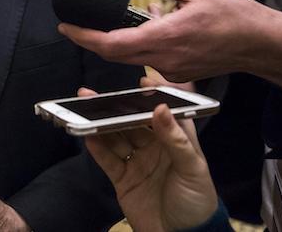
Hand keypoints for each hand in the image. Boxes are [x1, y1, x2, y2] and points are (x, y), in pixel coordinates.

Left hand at [59, 0, 281, 95]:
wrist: (260, 43)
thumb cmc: (230, 10)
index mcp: (165, 36)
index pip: (112, 44)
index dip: (84, 37)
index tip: (65, 27)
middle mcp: (164, 59)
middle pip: (114, 55)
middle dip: (90, 41)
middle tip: (73, 25)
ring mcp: (171, 71)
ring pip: (131, 58)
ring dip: (115, 42)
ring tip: (110, 21)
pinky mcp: (178, 75)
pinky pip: (149, 61)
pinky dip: (139, 45)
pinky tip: (147, 28)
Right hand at [80, 88, 217, 231]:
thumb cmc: (197, 202)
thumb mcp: (193, 169)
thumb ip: (176, 139)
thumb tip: (160, 108)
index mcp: (176, 140)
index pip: (164, 111)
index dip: (153, 95)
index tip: (141, 80)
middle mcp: (155, 147)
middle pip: (132, 122)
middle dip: (116, 107)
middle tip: (95, 94)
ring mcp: (137, 162)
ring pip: (116, 137)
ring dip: (101, 124)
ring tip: (84, 110)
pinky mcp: (123, 178)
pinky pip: (108, 159)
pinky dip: (96, 147)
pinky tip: (87, 135)